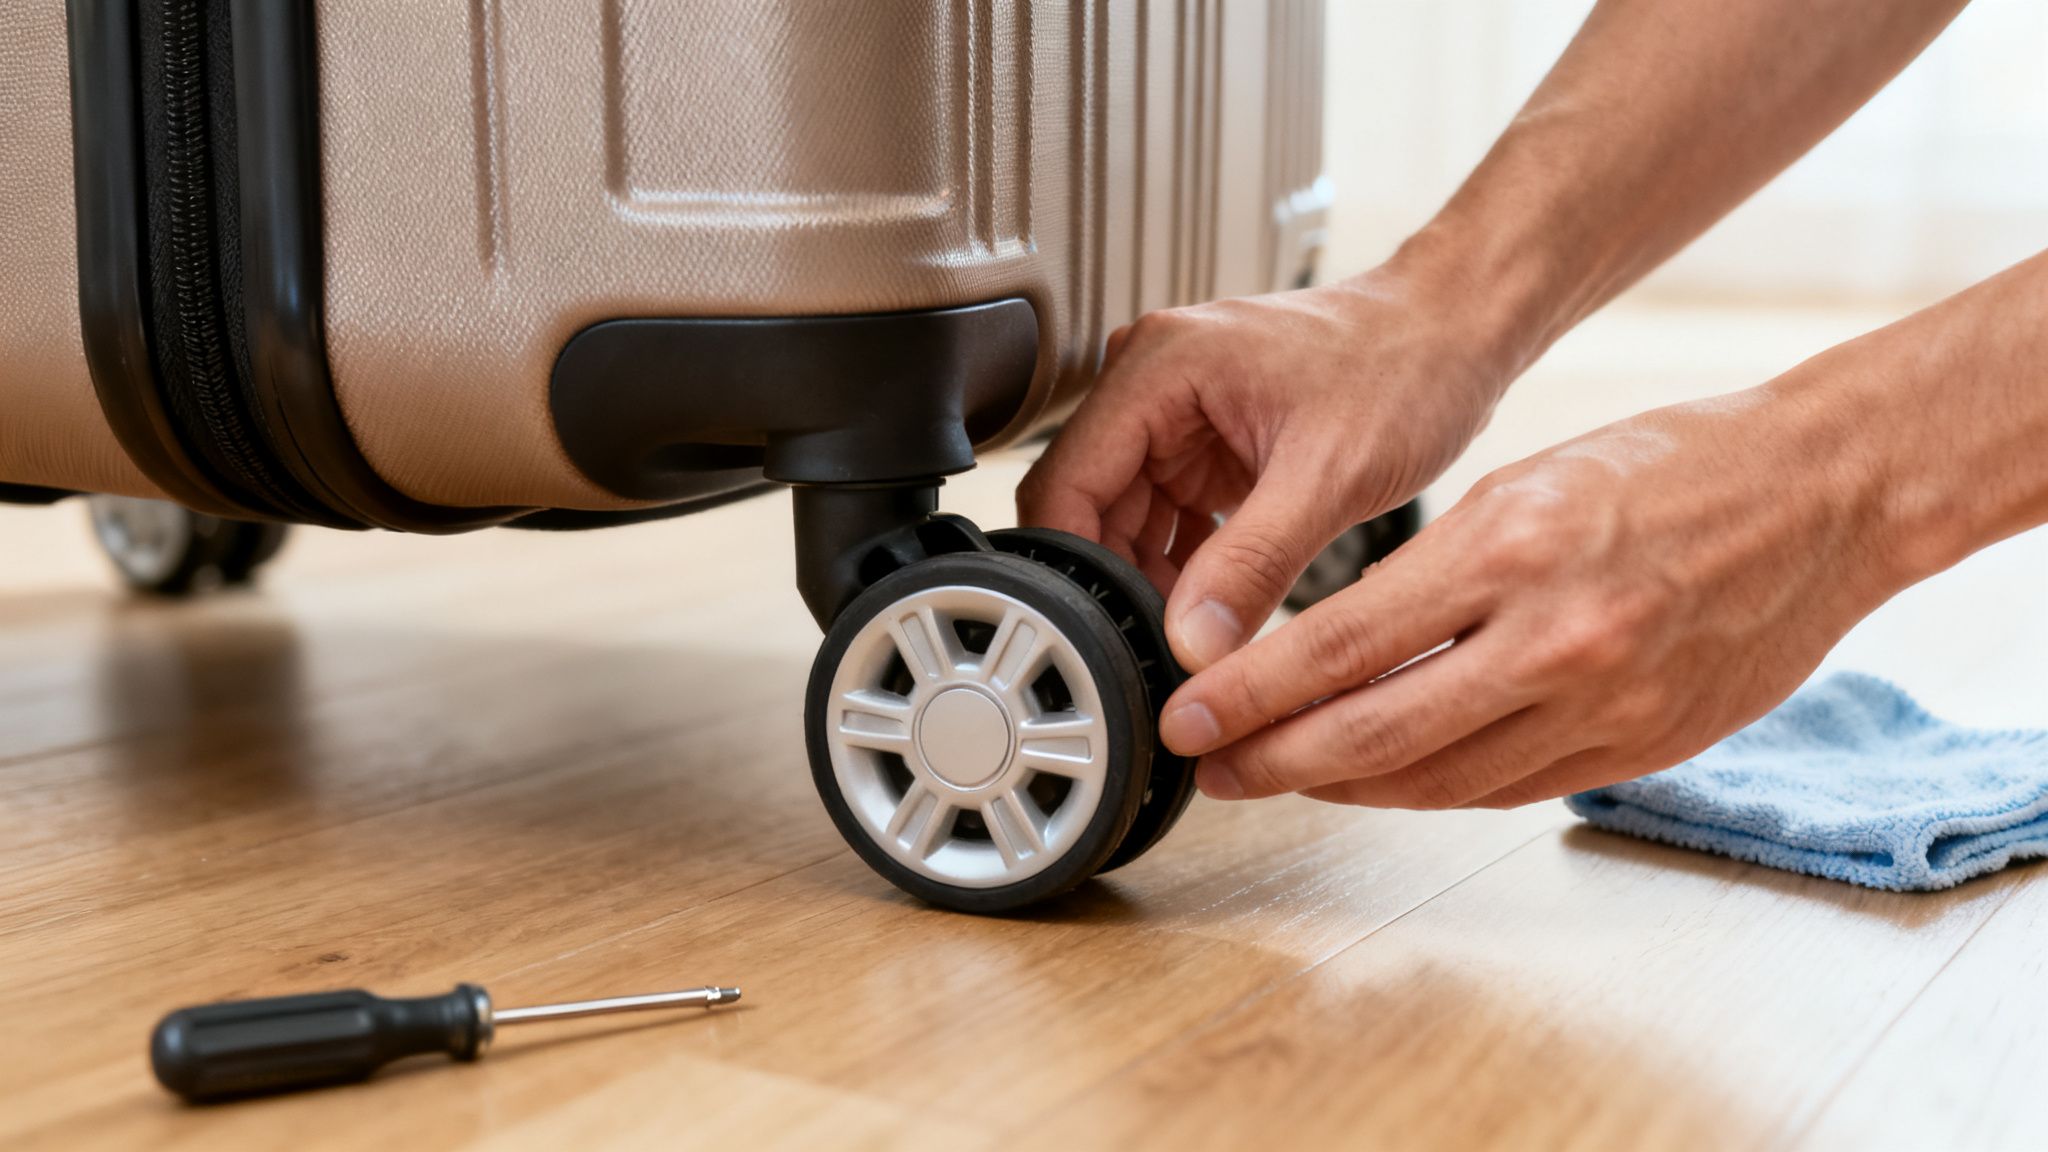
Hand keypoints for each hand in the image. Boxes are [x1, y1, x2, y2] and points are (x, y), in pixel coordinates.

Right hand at [1018, 268, 1511, 670]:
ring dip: (1151, 581)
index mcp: (1159, 368)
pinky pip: (1164, 519)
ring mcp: (1174, 414)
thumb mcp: (1327, 477)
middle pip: (1088, 509)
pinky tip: (1214, 605)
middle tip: (1157, 651)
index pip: (1065, 483)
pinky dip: (1183, 568)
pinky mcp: (1202, 444)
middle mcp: (1151, 382)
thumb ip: (1250, 565)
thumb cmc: (1406, 367)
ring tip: (1194, 633)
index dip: (1073, 569)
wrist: (1454, 337)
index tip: (1100, 636)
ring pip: (1123, 522)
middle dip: (1116, 584)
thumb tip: (1191, 642)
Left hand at [1156, 381, 1906, 807]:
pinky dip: (1430, 789)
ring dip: (1345, 785)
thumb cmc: (1673, 466)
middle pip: (1373, 732)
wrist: (1822, 498)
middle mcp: (1552, 639)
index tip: (1190, 718)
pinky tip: (1381, 781)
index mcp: (1509, 549)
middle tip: (1212, 768)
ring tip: (1282, 775)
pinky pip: (1504, 789)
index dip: (1252, 695)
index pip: (1342, 645)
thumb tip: (1340, 648)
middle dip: (1275, 760)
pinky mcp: (1640, 748)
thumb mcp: (1525, 484)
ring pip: (1435, 778)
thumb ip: (1434, 574)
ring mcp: (1602, 705)